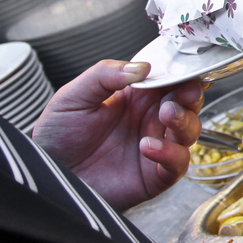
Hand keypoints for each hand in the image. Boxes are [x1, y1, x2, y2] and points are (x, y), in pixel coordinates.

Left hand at [31, 61, 203, 210]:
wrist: (50, 175)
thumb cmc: (58, 137)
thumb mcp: (73, 96)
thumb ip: (104, 75)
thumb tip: (140, 67)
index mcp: (136, 98)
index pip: (170, 80)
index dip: (184, 73)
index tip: (189, 68)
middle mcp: (150, 120)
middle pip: (188, 103)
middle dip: (192, 95)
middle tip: (185, 91)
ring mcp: (156, 146)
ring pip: (190, 131)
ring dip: (186, 121)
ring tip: (167, 115)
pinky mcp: (155, 175)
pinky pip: (177, 163)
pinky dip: (170, 153)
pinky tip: (148, 146)